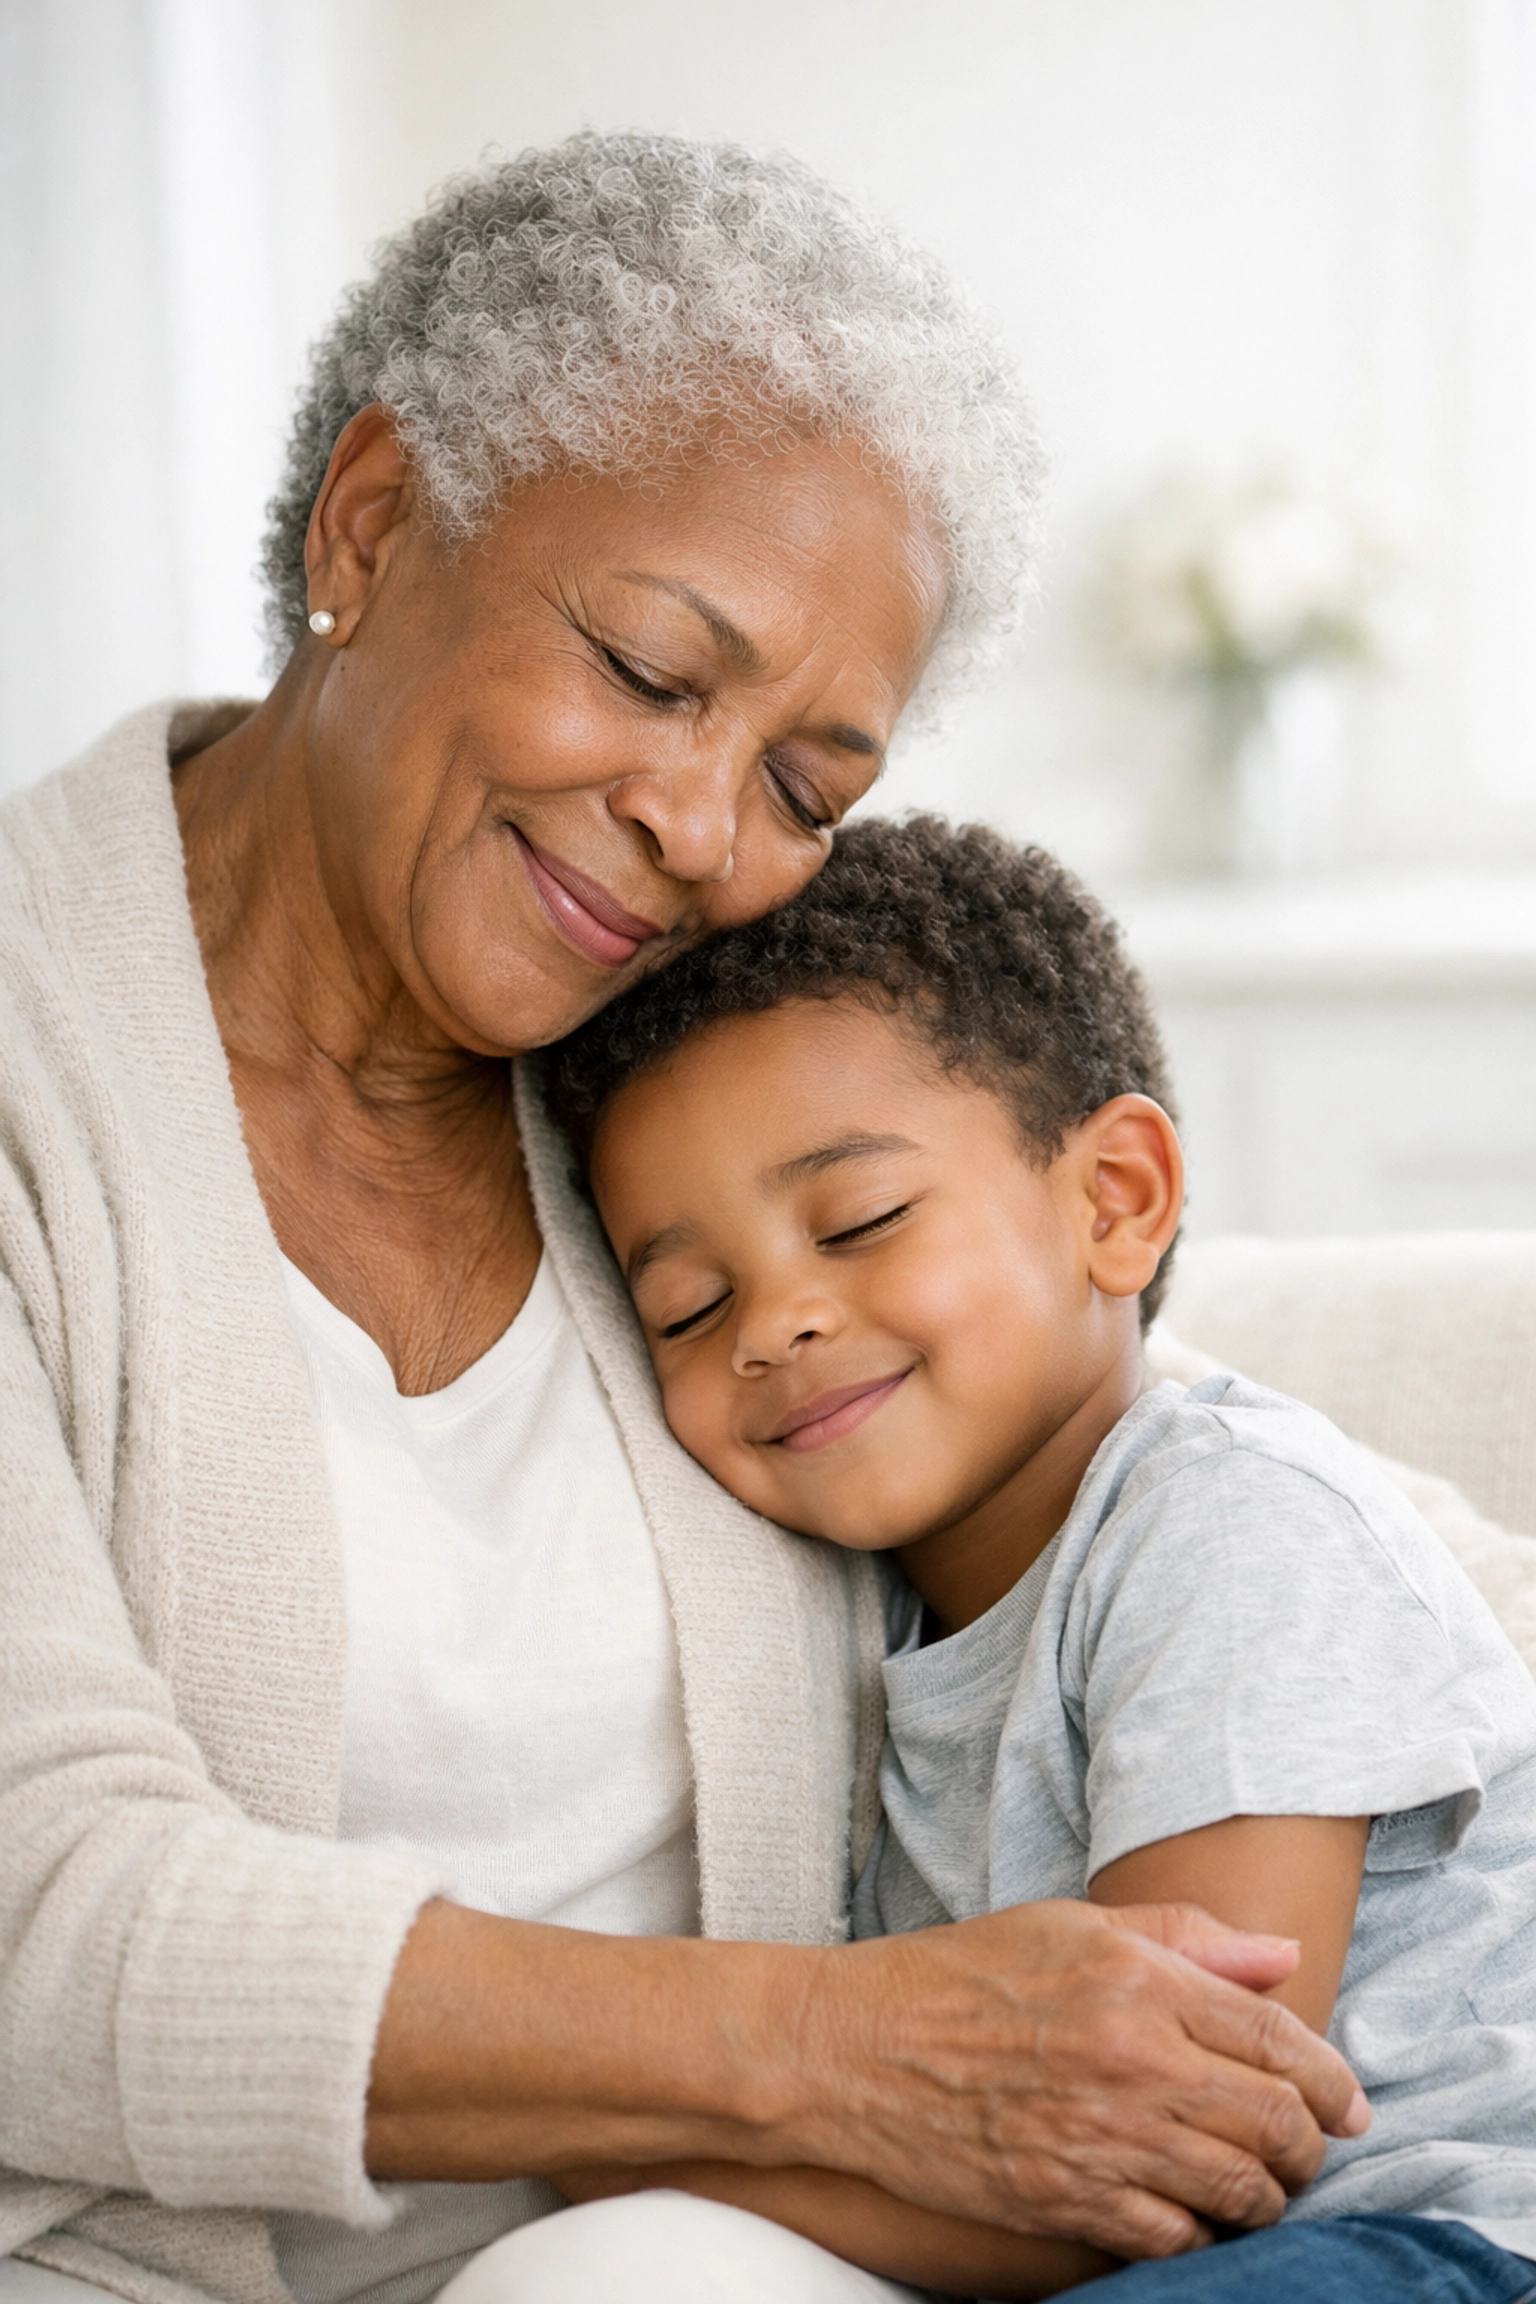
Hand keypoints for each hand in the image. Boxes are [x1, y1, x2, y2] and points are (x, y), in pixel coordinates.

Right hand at [775, 1898, 1368, 2258]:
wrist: (857, 2048)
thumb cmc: (961, 1975)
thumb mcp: (1071, 1925)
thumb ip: (1184, 1938)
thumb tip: (1281, 1957)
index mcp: (1136, 1980)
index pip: (1277, 2036)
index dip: (1330, 2077)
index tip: (1347, 2102)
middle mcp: (1131, 2059)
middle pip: (1276, 2122)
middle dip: (1310, 2144)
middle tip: (1304, 2148)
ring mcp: (1100, 2137)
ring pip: (1240, 2191)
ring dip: (1267, 2196)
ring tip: (1257, 2185)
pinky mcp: (1067, 2200)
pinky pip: (1175, 2240)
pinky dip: (1201, 2235)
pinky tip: (1191, 2214)